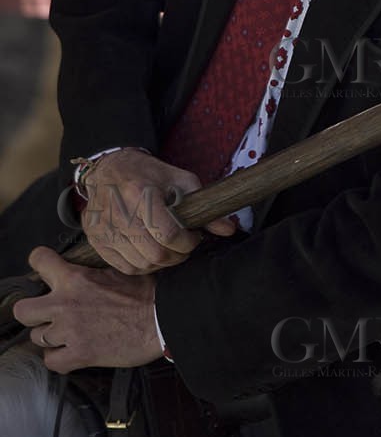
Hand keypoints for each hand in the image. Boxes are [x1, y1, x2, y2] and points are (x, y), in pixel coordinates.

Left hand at [13, 247, 162, 371]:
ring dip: (51, 337)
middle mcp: (65, 304)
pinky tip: (72, 353)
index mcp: (75, 278)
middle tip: (48, 314)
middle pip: (23, 310)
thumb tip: (79, 275)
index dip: (40, 266)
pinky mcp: (80, 354)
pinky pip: (51, 361)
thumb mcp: (115, 271)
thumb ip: (88, 275)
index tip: (45, 273)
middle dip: (33, 313)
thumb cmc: (146, 295)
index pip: (38, 261)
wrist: (163, 318)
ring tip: (68, 335)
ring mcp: (70, 331)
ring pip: (37, 337)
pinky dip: (60, 359)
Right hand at [79, 148, 236, 273]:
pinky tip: (151, 251)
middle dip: (178, 255)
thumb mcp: (180, 180)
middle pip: (155, 254)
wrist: (108, 168)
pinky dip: (143, 265)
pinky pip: (125, 267)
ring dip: (162, 262)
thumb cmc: (148, 174)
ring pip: (141, 265)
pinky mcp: (96, 240)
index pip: (168, 234)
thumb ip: (204, 206)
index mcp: (140, 193)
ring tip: (168, 246)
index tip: (194, 236)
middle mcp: (118, 213)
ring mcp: (103, 229)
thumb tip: (229, 229)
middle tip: (184, 244)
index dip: (188, 242)